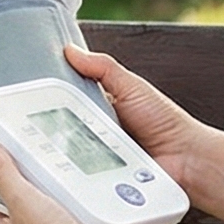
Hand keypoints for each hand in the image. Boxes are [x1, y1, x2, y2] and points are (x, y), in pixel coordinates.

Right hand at [65, 45, 202, 188]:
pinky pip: (78, 169)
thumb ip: (103, 68)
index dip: (53, 93)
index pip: (67, 96)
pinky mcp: (98, 172)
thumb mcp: (132, 87)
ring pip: (67, 147)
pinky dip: (77, 167)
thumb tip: (72, 51)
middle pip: (63, 121)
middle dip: (57, 121)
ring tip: (72, 142)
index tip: (38, 91)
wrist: (185, 159)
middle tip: (57, 119)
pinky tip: (78, 162)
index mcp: (102, 103)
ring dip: (67, 145)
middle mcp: (96, 127)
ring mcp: (96, 151)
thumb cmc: (167, 123)